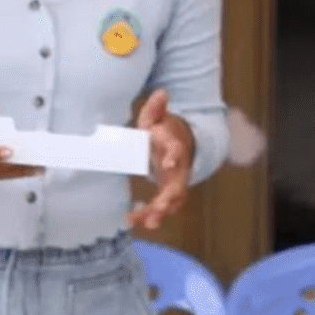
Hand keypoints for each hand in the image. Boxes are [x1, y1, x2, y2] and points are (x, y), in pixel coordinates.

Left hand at [127, 89, 194, 230]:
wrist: (180, 144)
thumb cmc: (164, 131)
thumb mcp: (157, 118)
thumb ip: (156, 109)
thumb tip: (161, 92)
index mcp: (176, 147)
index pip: (177, 151)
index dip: (173, 157)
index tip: (168, 163)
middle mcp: (180, 168)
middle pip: (178, 185)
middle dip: (169, 198)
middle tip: (158, 208)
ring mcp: (176, 183)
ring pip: (172, 202)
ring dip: (160, 213)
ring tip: (146, 223)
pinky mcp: (169, 194)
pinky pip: (162, 208)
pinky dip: (149, 216)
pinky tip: (133, 221)